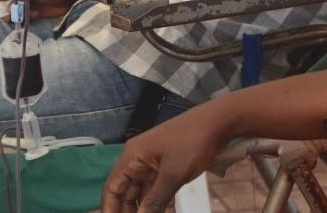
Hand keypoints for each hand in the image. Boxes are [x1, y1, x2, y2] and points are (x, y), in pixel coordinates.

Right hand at [0, 0, 78, 19]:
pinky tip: (37, 14)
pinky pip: (21, 19)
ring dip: (18, 15)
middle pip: (1, 2)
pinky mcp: (29, 13)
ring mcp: (22, 3)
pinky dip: (27, 19)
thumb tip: (9, 9)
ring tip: (31, 13)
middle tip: (11, 16)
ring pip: (10, 12)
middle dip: (5, 10)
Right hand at [102, 108, 230, 212]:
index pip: (112, 188)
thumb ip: (155, 199)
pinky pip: (159, 191)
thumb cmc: (192, 142)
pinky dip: (161, 205)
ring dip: (147, 210)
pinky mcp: (168, 168)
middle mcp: (138, 161)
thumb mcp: (173, 174)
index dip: (109, 209)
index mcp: (132, 157)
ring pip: (144, 194)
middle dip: (129, 212)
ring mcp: (153, 165)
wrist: (217, 123)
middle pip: (126, 193)